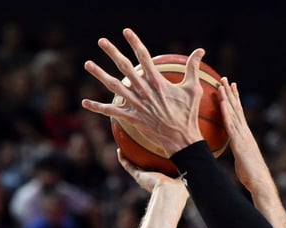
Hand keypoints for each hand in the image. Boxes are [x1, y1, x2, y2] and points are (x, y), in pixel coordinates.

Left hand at [81, 28, 204, 156]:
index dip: (135, 42)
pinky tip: (85, 102)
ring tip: (88, 63)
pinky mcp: (131, 118)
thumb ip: (193, 67)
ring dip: (99, 74)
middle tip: (101, 41)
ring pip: (114, 86)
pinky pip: (111, 111)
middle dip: (113, 53)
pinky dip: (97, 107)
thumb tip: (200, 50)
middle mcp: (144, 91)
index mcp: (158, 82)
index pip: (144, 57)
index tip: (126, 31)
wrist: (181, 139)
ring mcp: (136, 105)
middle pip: (125, 68)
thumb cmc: (188, 114)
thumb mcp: (193, 89)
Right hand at [117, 150, 186, 193]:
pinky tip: (119, 149)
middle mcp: (154, 178)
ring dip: (130, 158)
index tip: (160, 154)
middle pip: (147, 168)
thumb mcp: (189, 170)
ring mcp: (145, 178)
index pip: (161, 170)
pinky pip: (128, 166)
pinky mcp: (139, 176)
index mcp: (165, 179)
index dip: (160, 162)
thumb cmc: (182, 185)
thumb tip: (203, 151)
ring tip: (125, 148)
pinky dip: (123, 158)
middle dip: (144, 160)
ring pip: (135, 166)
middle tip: (141, 148)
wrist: (171, 193)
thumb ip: (192, 162)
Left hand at [218, 78, 270, 192]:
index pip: (239, 114)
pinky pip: (231, 125)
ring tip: (221, 84)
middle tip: (224, 79)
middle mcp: (245, 132)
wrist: (259, 181)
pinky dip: (227, 113)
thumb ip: (238, 153)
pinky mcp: (239, 142)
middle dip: (230, 93)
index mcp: (245, 136)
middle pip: (237, 109)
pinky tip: (222, 102)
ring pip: (233, 113)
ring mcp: (243, 136)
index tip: (231, 88)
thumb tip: (235, 152)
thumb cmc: (251, 175)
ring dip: (227, 98)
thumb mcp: (242, 160)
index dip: (235, 100)